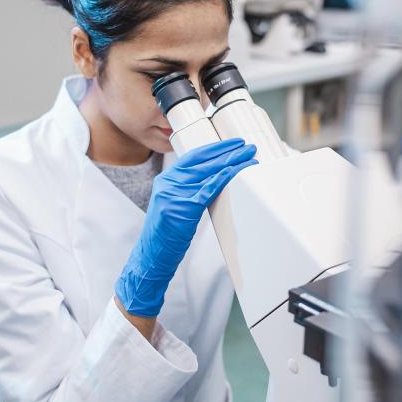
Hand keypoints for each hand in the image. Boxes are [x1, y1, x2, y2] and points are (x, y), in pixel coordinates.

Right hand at [115, 138, 257, 316]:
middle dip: (228, 152)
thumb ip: (188, 189)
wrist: (151, 256)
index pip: (193, 156)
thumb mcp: (174, 204)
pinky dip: (224, 178)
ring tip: (249, 157)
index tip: (232, 144)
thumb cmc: (166, 235)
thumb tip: (215, 179)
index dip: (215, 148)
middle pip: (203, 161)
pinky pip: (208, 189)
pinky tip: (236, 171)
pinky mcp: (182, 207)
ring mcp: (174, 194)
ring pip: (209, 172)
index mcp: (166, 179)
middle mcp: (168, 183)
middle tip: (247, 146)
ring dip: (232, 163)